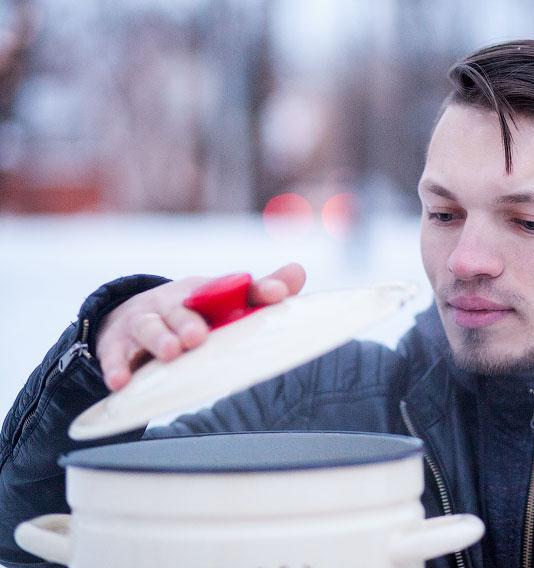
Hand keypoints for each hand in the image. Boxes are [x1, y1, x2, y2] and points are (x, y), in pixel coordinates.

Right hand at [95, 263, 305, 390]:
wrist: (132, 316)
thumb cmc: (193, 311)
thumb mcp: (223, 302)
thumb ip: (259, 293)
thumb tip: (298, 272)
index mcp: (206, 291)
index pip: (237, 288)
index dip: (259, 290)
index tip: (278, 293)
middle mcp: (174, 302)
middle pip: (184, 309)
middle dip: (191, 321)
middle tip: (200, 335)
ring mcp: (144, 322)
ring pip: (150, 328)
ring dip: (160, 339)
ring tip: (172, 352)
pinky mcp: (117, 344)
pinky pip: (115, 355)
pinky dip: (117, 367)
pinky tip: (122, 382)